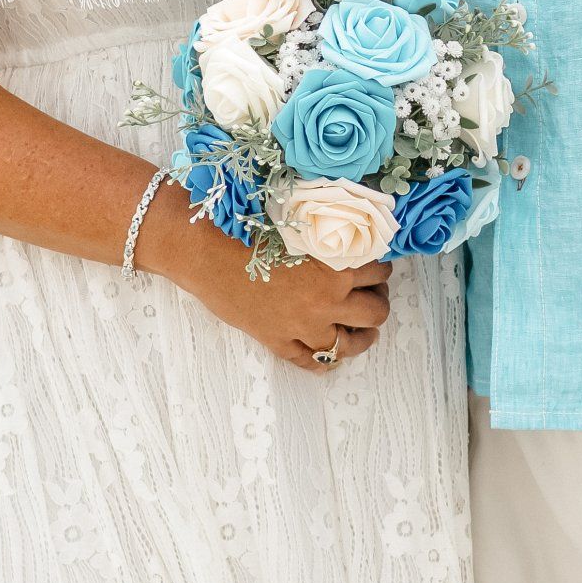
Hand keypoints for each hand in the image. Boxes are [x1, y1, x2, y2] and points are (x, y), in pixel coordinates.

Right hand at [140, 185, 390, 372]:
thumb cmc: (245, 221)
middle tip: (370, 294)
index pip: (380, 269)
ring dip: (362, 336)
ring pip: (351, 343)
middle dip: (377, 300)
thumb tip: (354, 236)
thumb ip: (331, 233)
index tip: (374, 267)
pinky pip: (312, 363)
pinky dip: (324, 362)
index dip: (379, 267)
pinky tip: (327, 355)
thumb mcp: (300, 220)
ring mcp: (303, 324)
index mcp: (336, 262)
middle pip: (376, 310)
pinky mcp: (278, 341)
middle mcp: (326, 298)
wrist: (201, 246)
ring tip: (362, 330)